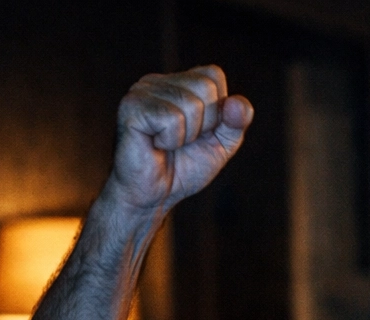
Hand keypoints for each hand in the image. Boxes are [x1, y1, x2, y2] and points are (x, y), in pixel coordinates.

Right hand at [108, 66, 252, 212]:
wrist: (155, 195)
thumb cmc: (184, 167)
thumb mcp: (221, 145)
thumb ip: (236, 123)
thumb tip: (238, 102)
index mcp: (178, 83)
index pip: (214, 75)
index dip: (218, 110)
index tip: (201, 131)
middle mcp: (157, 81)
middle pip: (205, 87)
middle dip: (205, 124)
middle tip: (183, 141)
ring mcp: (141, 91)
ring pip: (191, 104)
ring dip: (187, 136)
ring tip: (167, 144)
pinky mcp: (131, 107)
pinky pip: (171, 118)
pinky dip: (171, 140)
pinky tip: (155, 145)